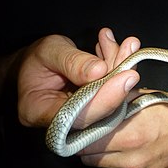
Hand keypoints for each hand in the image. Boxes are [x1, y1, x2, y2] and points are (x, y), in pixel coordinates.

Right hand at [17, 28, 139, 128]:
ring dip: (122, 70)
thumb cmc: (36, 59)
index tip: (126, 76)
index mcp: (39, 111)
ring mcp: (82, 117)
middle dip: (119, 79)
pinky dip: (120, 70)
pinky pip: (113, 93)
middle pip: (99, 110)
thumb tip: (100, 70)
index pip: (78, 116)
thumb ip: (72, 62)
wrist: (37, 65)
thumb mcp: (49, 51)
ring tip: (128, 45)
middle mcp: (63, 122)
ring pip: (111, 100)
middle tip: (131, 51)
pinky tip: (123, 49)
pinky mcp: (96, 109)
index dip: (105, 98)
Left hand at [78, 88, 167, 167]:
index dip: (80, 136)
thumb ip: (113, 102)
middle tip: (95, 135)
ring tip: (117, 140)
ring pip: (105, 167)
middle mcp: (135, 158)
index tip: (79, 130)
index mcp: (132, 135)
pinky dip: (121, 163)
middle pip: (91, 159)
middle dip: (89, 147)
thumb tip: (90, 104)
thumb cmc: (167, 108)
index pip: (87, 144)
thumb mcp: (139, 96)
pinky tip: (131, 150)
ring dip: (105, 155)